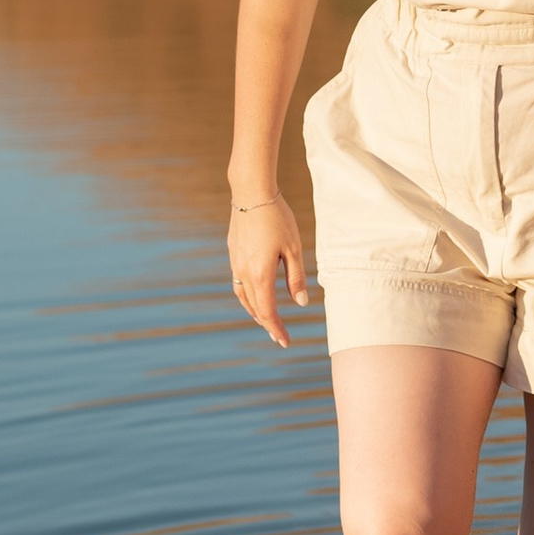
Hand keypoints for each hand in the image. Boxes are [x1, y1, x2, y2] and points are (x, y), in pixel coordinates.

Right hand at [228, 191, 312, 349]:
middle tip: (279, 336)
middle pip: (254, 307)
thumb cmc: (277, 218)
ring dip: (255, 311)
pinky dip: (247, 296)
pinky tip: (254, 294)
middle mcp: (243, 272)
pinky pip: (238, 283)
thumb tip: (300, 303)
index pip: (267, 311)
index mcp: (260, 274)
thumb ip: (296, 277)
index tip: (285, 342)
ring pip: (243, 297)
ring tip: (266, 320)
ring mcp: (235, 263)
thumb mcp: (293, 248)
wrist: (251, 192)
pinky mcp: (233, 253)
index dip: (276, 328)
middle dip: (267, 324)